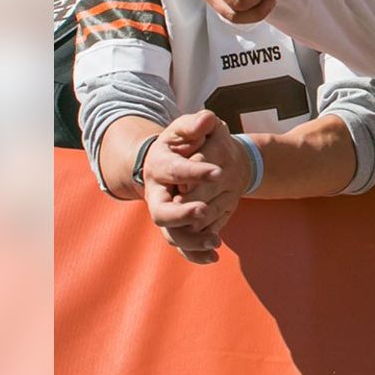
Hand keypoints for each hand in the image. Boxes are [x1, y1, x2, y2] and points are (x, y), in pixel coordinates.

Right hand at [141, 110, 251, 264]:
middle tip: (204, 210)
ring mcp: (164, 212)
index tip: (218, 172)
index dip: (195, 172)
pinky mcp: (175, 226)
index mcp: (159, 165)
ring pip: (171, 234)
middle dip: (181, 213)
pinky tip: (214, 256)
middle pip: (160, 211)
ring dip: (192, 240)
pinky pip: (182, 245)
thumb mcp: (187, 128)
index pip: (174, 170)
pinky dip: (195, 254)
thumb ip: (196, 124)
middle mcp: (156, 193)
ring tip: (216, 241)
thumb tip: (207, 118)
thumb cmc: (183, 142)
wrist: (173, 160)